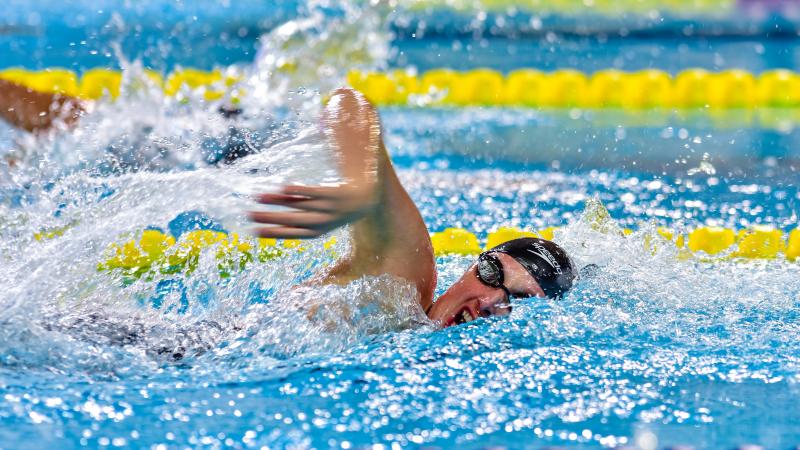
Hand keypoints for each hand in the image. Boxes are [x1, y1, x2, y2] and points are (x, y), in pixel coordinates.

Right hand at [249, 183, 377, 238]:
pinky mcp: (334, 193)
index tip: (254, 231)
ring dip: (278, 202)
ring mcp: (328, 208)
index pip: (292, 233)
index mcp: (318, 231)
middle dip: (270, 218)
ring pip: (300, 205)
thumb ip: (299, 214)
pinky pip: (315, 192)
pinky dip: (299, 191)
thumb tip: (273, 212)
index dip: (274, 233)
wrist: (367, 200)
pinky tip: (283, 187)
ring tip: (259, 197)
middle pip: (292, 220)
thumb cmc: (337, 211)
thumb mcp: (320, 218)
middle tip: (249, 214)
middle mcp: (322, 221)